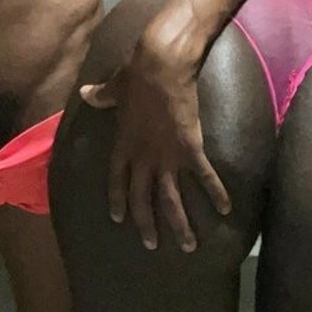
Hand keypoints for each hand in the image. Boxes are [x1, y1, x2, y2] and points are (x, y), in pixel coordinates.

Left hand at [81, 36, 230, 250]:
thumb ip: (101, 96)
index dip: (117, 200)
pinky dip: (216, 193)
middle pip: (142, 198)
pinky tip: (226, 210)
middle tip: (151, 246)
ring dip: (179, 224)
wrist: (160, 65)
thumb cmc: (135, 74)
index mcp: (122, 144)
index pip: (116, 180)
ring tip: (188, 246)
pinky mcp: (190, 148)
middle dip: (146, 225)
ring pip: (171, 199)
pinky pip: (204, 176)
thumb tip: (86, 94)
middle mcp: (143, 157)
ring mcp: (167, 155)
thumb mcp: (114, 87)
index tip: (119, 219)